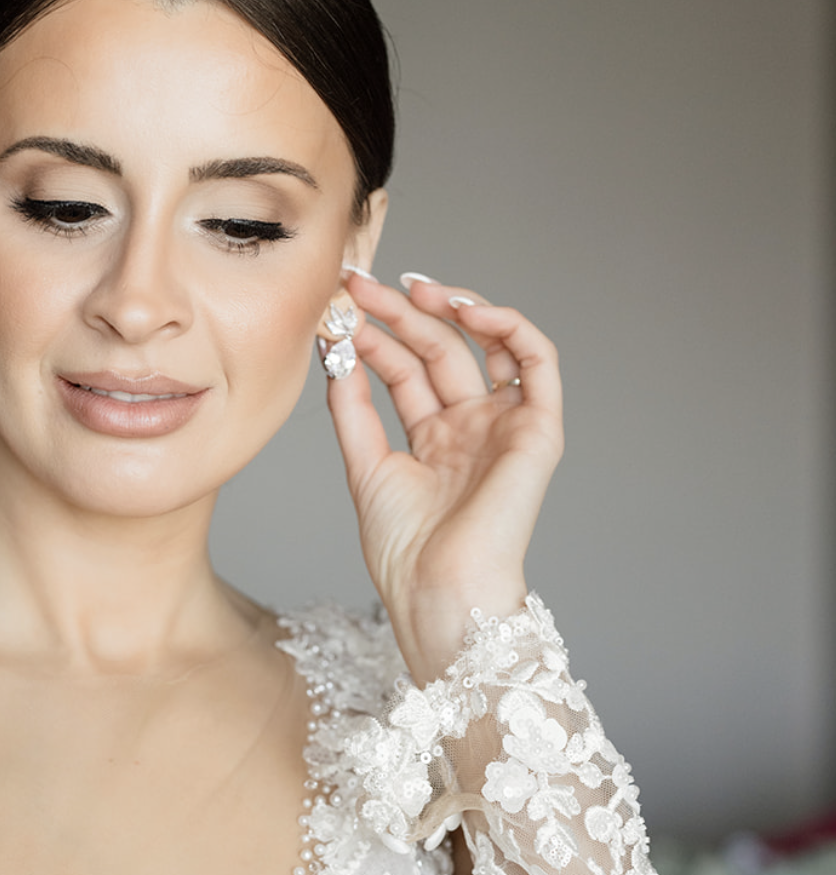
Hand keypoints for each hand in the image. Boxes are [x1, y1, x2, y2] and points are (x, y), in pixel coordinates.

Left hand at [324, 270, 563, 682]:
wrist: (440, 591)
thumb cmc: (404, 551)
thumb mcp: (365, 466)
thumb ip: (352, 408)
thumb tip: (335, 351)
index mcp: (433, 439)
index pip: (403, 368)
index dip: (374, 333)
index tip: (338, 306)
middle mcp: (471, 427)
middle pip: (438, 350)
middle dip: (401, 312)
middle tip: (361, 283)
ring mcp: (504, 425)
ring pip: (486, 345)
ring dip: (452, 309)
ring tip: (411, 288)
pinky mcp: (538, 430)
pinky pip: (538, 363)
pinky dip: (510, 328)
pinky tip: (467, 310)